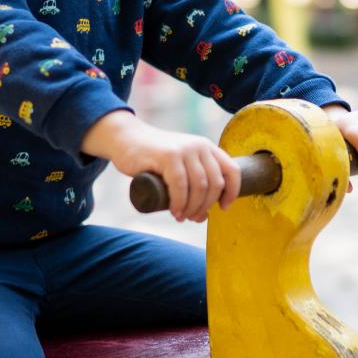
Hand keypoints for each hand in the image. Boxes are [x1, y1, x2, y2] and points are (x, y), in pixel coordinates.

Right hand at [82, 110, 240, 222]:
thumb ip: (194, 179)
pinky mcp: (168, 155)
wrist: (125, 139)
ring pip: (200, 186)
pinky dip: (180, 202)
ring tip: (181, 217)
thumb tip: (205, 213)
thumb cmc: (153, 158)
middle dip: (206, 206)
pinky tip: (175, 211)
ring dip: (193, 208)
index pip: (232, 170)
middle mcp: (199, 146)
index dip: (232, 192)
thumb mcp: (180, 163)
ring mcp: (184, 149)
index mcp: (207, 147)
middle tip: (193, 218)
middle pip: (215, 183)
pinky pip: (181, 185)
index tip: (223, 208)